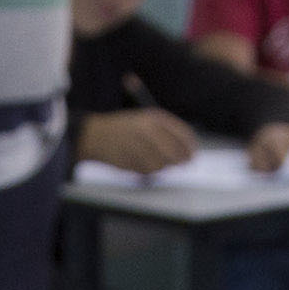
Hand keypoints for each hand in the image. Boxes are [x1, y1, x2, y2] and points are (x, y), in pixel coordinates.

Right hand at [80, 106, 201, 175]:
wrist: (94, 136)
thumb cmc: (123, 129)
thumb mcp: (144, 121)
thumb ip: (165, 133)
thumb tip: (188, 151)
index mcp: (154, 118)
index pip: (182, 134)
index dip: (190, 146)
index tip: (193, 154)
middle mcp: (148, 131)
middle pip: (174, 152)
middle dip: (181, 160)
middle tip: (184, 164)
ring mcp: (139, 146)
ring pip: (162, 164)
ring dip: (163, 166)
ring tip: (155, 161)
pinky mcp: (130, 160)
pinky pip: (148, 171)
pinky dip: (149, 171)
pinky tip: (142, 164)